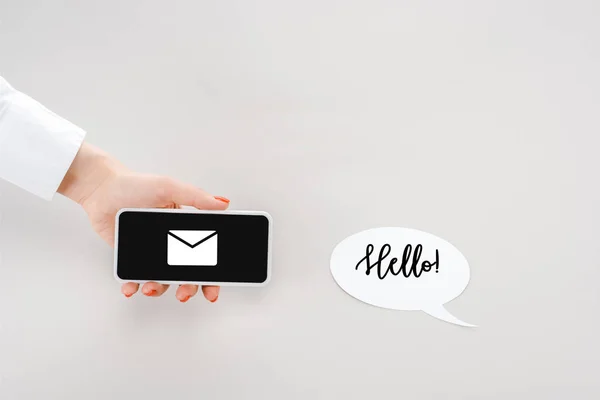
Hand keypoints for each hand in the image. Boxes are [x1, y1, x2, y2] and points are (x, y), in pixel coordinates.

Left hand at [58, 142, 229, 301]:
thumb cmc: (134, 184)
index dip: (210, 275)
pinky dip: (134, 286)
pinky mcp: (132, 258)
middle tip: (183, 293)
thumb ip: (196, 197)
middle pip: (186, 273)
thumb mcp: (169, 187)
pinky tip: (132, 288)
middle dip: (188, 287)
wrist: (101, 190)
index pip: (204, 255)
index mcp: (184, 228)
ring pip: (161, 279)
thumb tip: (222, 204)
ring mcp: (151, 253)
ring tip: (151, 287)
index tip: (212, 289)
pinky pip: (136, 277)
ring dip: (159, 288)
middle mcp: (170, 243)